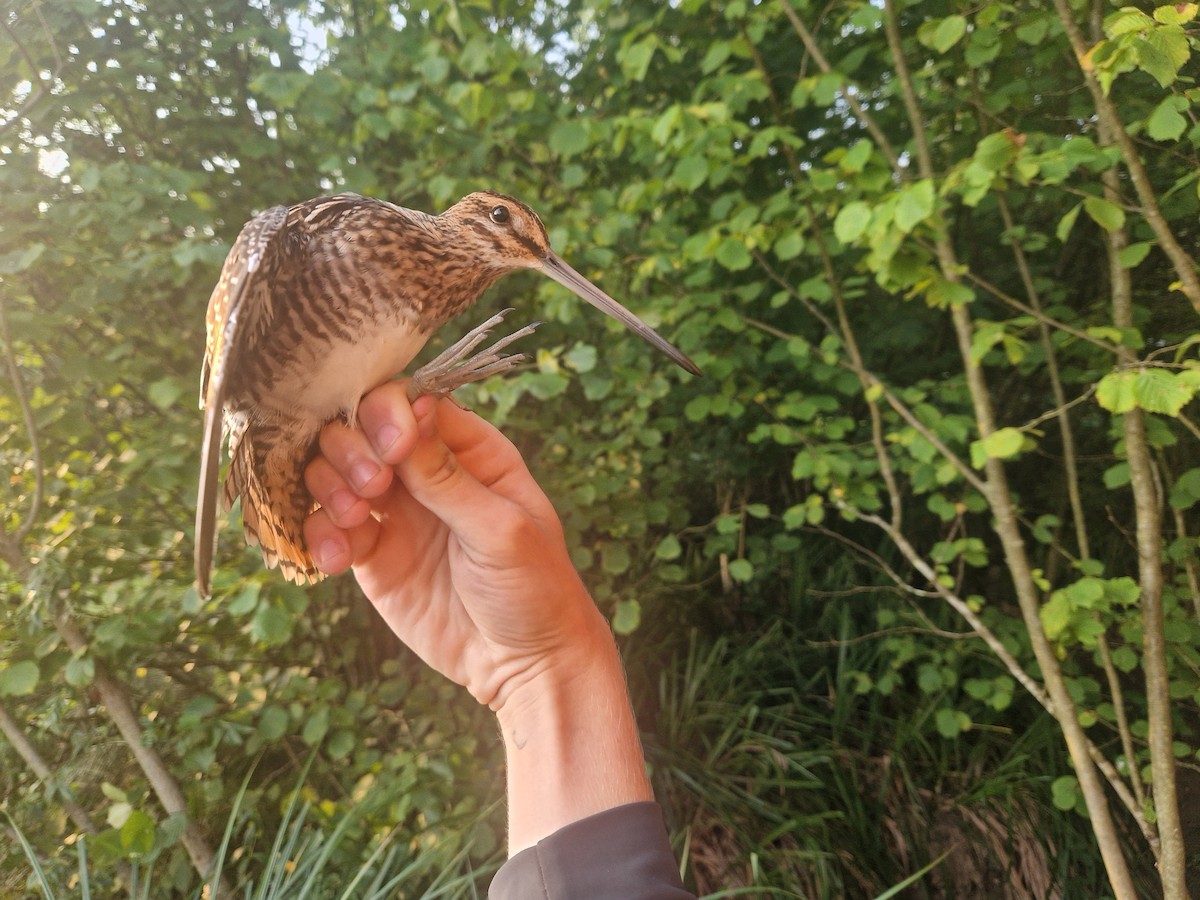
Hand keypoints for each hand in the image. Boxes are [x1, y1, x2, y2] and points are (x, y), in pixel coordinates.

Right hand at [302, 381, 604, 709]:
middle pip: (362, 428)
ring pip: (335, 470)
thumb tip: (411, 411)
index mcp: (472, 451)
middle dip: (353, 449)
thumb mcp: (502, 530)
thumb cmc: (535, 589)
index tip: (392, 449)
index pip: (413, 403)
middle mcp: (427, 472)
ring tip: (354, 520)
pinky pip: (327, 527)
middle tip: (372, 490)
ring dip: (330, 486)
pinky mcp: (371, 554)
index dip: (389, 413)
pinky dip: (318, 535)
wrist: (524, 665)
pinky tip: (336, 561)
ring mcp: (395, 512)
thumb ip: (449, 478)